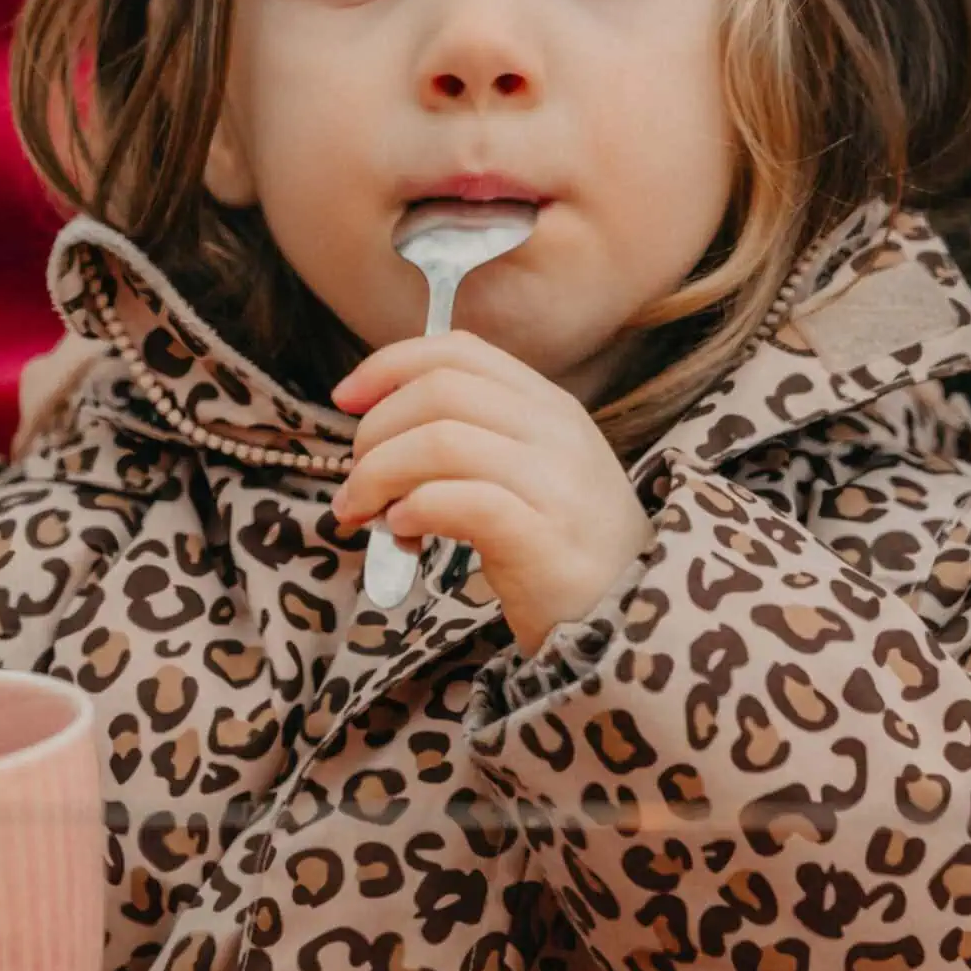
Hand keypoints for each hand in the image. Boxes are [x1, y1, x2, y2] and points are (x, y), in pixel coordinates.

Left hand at [331, 334, 653, 653]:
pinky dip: (414, 511)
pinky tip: (403, 535)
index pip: (459, 351)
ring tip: (365, 513)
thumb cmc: (562, 551)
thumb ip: (475, 439)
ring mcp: (554, 482)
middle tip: (355, 483)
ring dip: (380, 475)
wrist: (625, 619)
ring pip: (441, 440)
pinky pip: (460, 501)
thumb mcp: (531, 474)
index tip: (345, 400)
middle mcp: (555, 432)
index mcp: (549, 407)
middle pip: (439, 391)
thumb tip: (382, 430)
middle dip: (375, 432)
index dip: (389, 366)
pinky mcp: (543, 536)